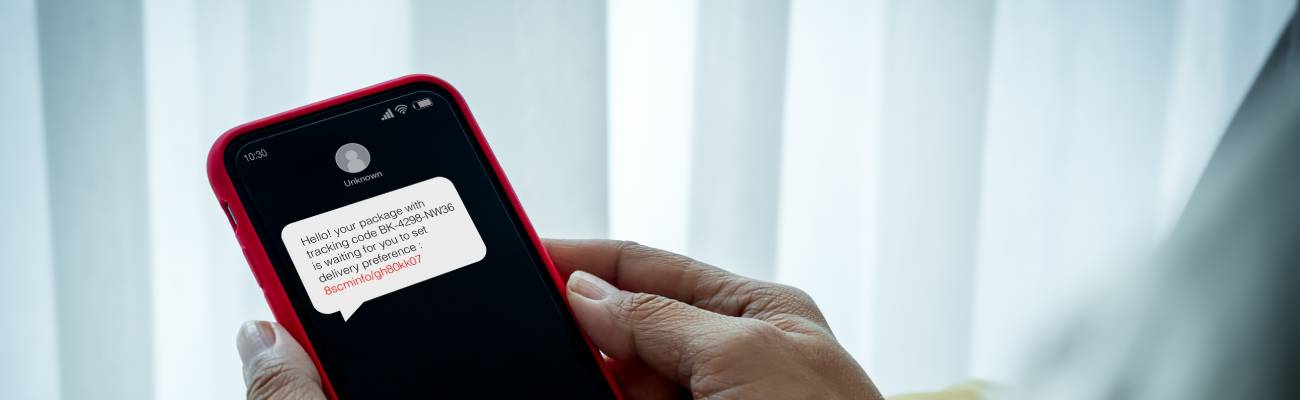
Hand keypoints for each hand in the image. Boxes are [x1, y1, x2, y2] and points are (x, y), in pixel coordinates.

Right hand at [235, 239, 881, 399]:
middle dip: (573, 330)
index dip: (584, 261)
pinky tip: (567, 394)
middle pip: (625, 332)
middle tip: (510, 326)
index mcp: (754, 315)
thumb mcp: (743, 357)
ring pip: (619, 387)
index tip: (521, 256)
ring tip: (530, 369)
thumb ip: (660, 319)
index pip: (649, 271)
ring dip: (579, 379)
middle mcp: (728, 361)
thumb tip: (586, 290)